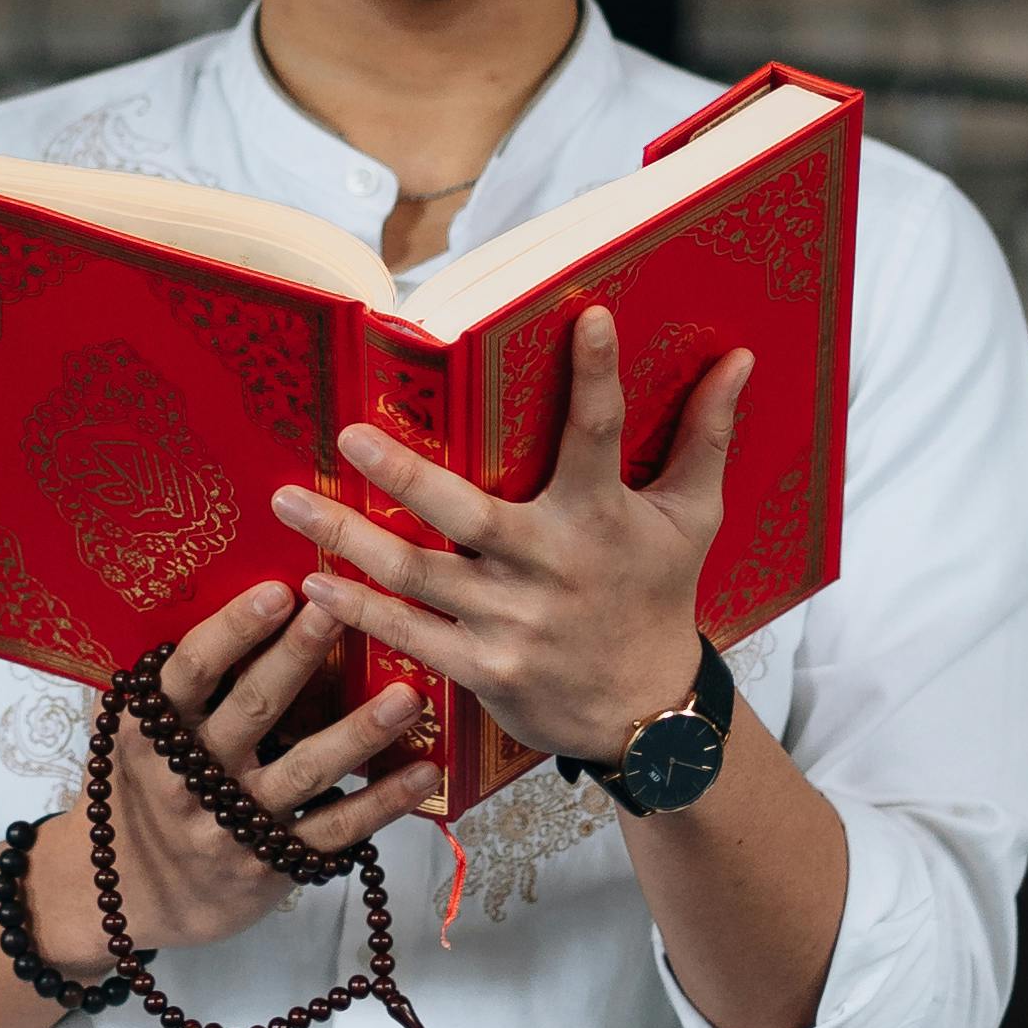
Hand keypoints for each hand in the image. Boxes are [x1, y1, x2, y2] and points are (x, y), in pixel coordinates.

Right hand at [48, 572, 445, 965]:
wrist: (128, 893)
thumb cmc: (144, 788)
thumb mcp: (131, 733)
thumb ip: (172, 682)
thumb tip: (216, 591)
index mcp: (151, 730)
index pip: (192, 672)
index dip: (233, 630)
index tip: (279, 589)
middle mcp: (189, 776)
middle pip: (252, 710)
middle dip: (298, 657)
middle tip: (344, 610)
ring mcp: (233, 823)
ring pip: (303, 771)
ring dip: (359, 732)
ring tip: (408, 696)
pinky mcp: (272, 864)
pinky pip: (333, 830)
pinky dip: (381, 802)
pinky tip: (422, 772)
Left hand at [278, 312, 746, 771]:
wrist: (646, 710)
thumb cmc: (660, 594)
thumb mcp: (691, 517)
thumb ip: (706, 436)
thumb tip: (739, 358)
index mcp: (602, 517)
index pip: (602, 435)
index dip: (598, 377)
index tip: (588, 317)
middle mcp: (550, 566)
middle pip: (466, 514)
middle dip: (404, 474)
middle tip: (348, 434)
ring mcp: (511, 622)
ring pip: (416, 575)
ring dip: (347, 537)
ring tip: (289, 500)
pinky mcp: (482, 667)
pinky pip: (409, 636)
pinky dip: (358, 611)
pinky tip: (312, 582)